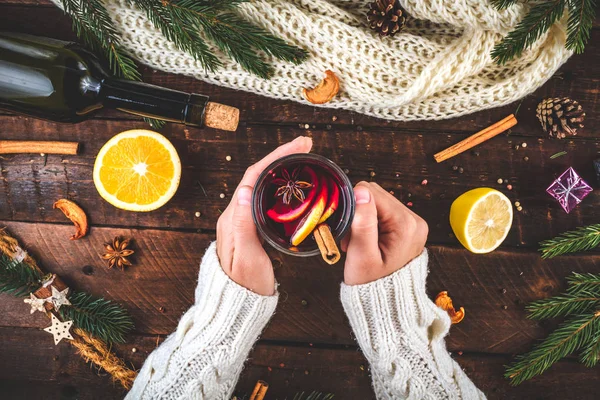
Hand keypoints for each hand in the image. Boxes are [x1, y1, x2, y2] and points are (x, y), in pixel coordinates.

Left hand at [216, 136, 312, 294]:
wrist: (237, 304)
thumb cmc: (244, 286)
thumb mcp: (246, 258)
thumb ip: (244, 226)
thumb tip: (245, 190)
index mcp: (233, 218)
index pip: (254, 176)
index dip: (276, 158)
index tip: (297, 147)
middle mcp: (236, 214)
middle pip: (258, 176)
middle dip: (281, 157)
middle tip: (305, 146)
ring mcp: (243, 220)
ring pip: (263, 185)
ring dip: (281, 169)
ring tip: (302, 159)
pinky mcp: (251, 227)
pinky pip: (266, 198)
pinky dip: (281, 186)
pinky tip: (294, 186)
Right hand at [341, 182, 427, 285]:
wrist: (386, 302)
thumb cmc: (371, 283)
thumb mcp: (362, 255)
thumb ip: (362, 222)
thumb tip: (361, 191)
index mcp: (405, 224)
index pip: (371, 193)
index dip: (354, 207)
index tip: (349, 232)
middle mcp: (414, 220)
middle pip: (376, 195)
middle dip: (359, 213)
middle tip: (353, 240)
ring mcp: (413, 222)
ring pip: (378, 201)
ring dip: (363, 218)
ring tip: (359, 242)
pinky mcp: (408, 226)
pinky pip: (384, 211)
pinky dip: (370, 222)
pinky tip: (367, 240)